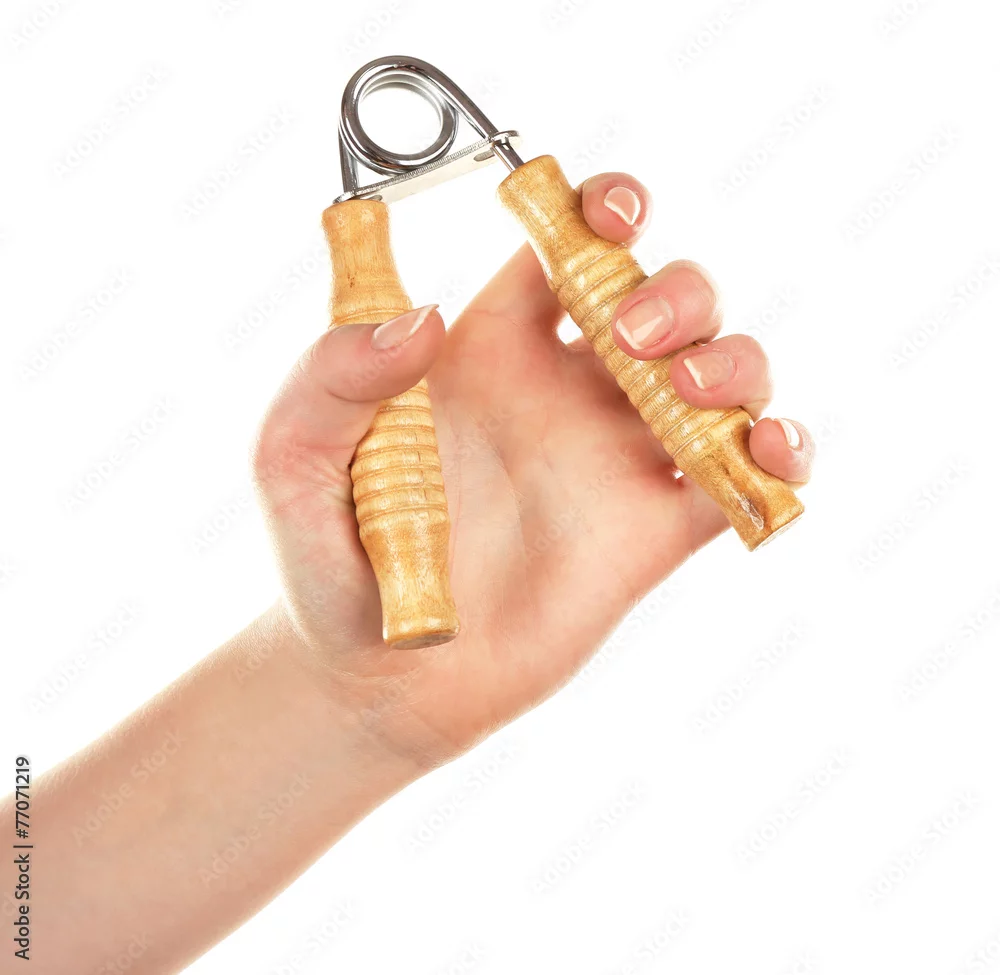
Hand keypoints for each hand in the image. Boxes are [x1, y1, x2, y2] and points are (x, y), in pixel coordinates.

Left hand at [253, 172, 813, 768]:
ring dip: (735, 357)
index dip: (602, 207)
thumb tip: (417, 318)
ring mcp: (616, 460)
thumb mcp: (292, 456)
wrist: (380, 675)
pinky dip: (779, 448)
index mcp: (489, 350)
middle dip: (677, 289)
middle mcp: (565, 393)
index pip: (565, 245)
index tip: (611, 212)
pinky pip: (742, 474)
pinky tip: (764, 450)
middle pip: (664, 295)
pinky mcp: (653, 531)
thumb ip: (332, 376)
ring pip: (721, 372)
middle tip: (631, 336)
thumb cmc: (329, 560)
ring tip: (687, 388)